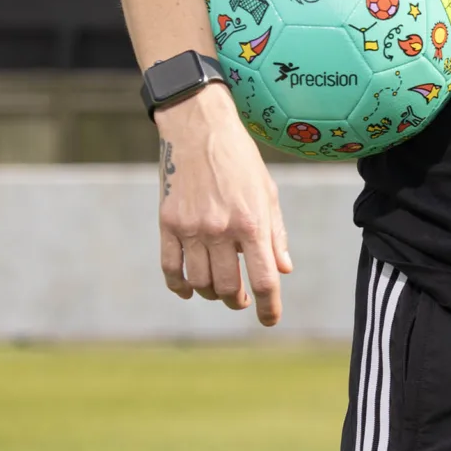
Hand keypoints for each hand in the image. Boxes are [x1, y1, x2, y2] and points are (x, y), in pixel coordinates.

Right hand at [154, 80, 292, 325]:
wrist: (199, 129)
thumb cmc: (241, 161)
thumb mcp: (268, 193)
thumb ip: (276, 234)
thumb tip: (283, 270)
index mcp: (252, 223)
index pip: (262, 279)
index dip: (268, 306)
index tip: (270, 321)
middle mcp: (221, 230)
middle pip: (227, 287)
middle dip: (236, 300)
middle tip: (240, 299)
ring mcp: (191, 228)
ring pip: (198, 283)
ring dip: (210, 294)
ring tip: (218, 290)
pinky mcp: (167, 223)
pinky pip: (170, 268)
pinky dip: (179, 285)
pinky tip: (188, 289)